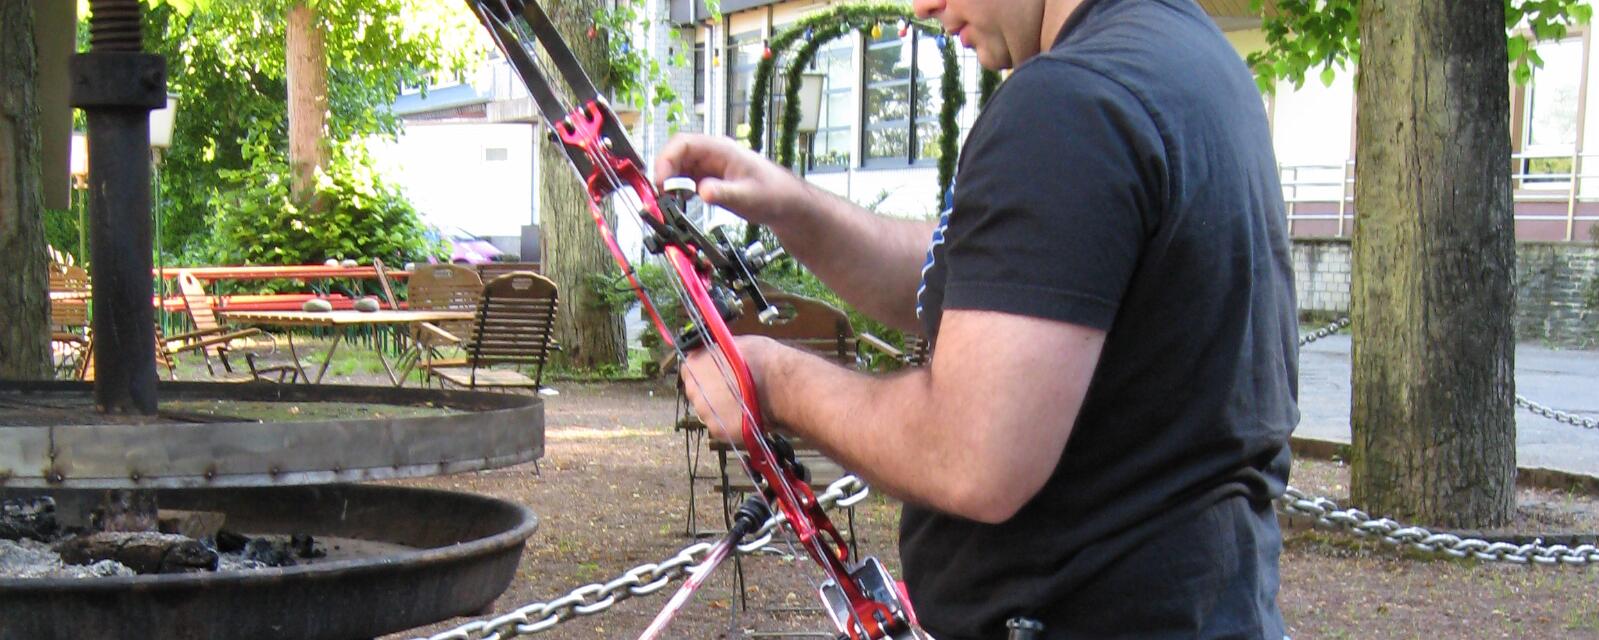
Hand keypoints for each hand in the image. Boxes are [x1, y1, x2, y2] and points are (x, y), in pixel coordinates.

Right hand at [654, 134, 809, 228]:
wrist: (785, 203)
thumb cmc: (773, 194)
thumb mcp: (747, 196)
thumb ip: (723, 193)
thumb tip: (701, 192)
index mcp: (721, 149)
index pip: (684, 143)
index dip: (667, 159)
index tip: (661, 180)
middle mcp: (713, 154)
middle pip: (677, 154)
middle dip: (664, 172)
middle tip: (661, 195)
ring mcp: (710, 166)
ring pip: (679, 167)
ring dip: (669, 182)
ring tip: (668, 201)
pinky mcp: (710, 178)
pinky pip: (686, 179)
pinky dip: (678, 189)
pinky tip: (679, 202)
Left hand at [680, 335, 782, 442]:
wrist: (780, 384)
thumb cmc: (762, 360)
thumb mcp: (736, 344)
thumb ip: (720, 352)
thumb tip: (720, 353)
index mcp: (694, 365)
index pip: (690, 370)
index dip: (705, 373)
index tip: (716, 375)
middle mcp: (694, 390)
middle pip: (698, 393)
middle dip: (713, 392)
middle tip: (733, 390)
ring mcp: (705, 412)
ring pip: (710, 412)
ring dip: (722, 409)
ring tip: (743, 404)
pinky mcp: (718, 430)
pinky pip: (722, 427)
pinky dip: (732, 424)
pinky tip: (747, 416)